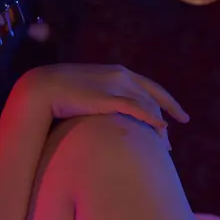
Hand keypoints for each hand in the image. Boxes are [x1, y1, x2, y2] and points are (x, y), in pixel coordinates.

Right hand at [18, 64, 189, 147]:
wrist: (42, 87)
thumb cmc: (59, 92)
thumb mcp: (87, 92)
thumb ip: (100, 98)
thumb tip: (105, 115)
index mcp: (117, 72)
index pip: (150, 87)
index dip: (167, 102)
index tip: (177, 116)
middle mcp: (121, 76)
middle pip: (153, 99)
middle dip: (166, 119)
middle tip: (169, 144)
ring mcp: (116, 86)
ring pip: (148, 106)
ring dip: (159, 127)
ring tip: (164, 147)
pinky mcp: (108, 98)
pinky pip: (138, 110)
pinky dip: (152, 120)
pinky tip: (161, 130)